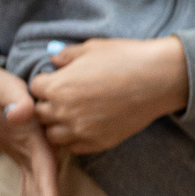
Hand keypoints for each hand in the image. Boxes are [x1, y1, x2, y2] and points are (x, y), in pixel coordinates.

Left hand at [28, 38, 189, 155]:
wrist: (160, 78)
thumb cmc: (126, 57)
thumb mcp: (92, 48)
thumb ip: (67, 55)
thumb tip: (52, 58)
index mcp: (57, 86)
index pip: (34, 87)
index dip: (47, 81)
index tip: (60, 78)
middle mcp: (63, 111)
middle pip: (39, 113)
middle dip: (49, 103)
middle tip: (68, 96)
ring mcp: (80, 130)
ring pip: (52, 135)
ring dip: (58, 124)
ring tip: (75, 113)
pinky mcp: (97, 143)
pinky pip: (73, 147)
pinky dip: (75, 138)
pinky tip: (88, 124)